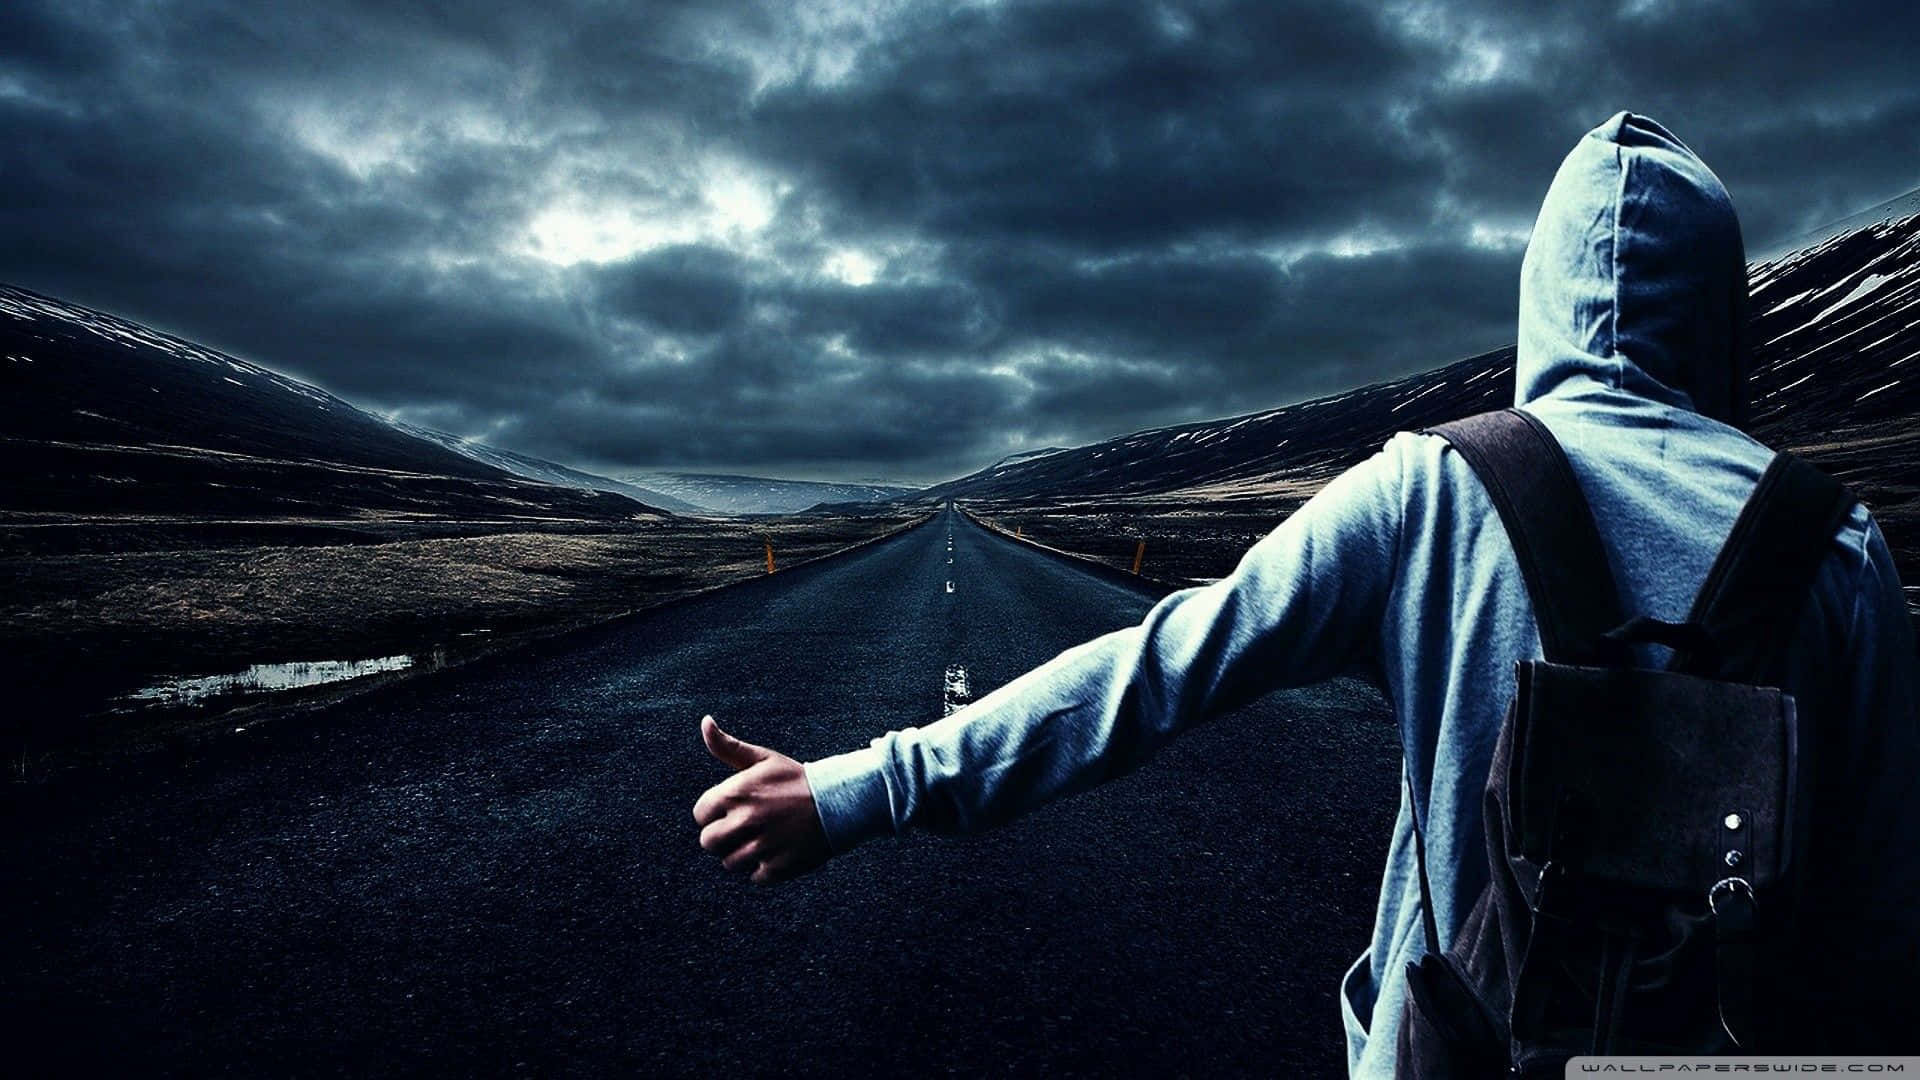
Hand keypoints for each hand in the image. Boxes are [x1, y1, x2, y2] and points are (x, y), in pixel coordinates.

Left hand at [691, 715, 830, 884]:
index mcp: (735, 793)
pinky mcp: (777, 867)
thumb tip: (705, 722)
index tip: (731, 810)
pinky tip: (778, 851)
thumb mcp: (762, 759)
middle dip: (722, 836)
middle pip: (708, 843)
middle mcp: (745, 821)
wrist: (838, 801)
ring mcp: (761, 846)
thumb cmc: (796, 779)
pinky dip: (764, 868)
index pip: (700, 815)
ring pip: (729, 863)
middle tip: (743, 828)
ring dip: (742, 853)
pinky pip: (754, 877)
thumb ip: (728, 746)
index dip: (713, 813)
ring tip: (763, 839)